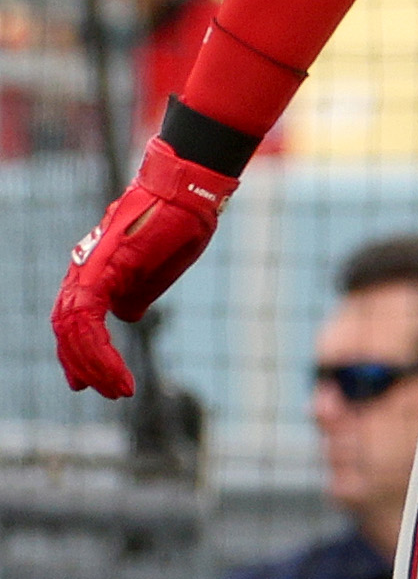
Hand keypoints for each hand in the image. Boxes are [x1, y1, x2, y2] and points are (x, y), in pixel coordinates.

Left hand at [53, 138, 239, 397]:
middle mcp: (83, 271)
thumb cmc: (182, 220)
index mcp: (97, 271)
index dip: (85, 353)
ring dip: (92, 368)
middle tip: (105, 391)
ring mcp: (87, 269)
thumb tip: (126, 316)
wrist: (190, 187)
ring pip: (72, 331)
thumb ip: (138, 292)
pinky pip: (87, 324)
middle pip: (66, 329)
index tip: (102, 381)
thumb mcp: (160, 267)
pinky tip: (119, 377)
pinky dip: (100, 356)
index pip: (76, 320)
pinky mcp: (99, 271)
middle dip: (84, 366)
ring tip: (117, 390)